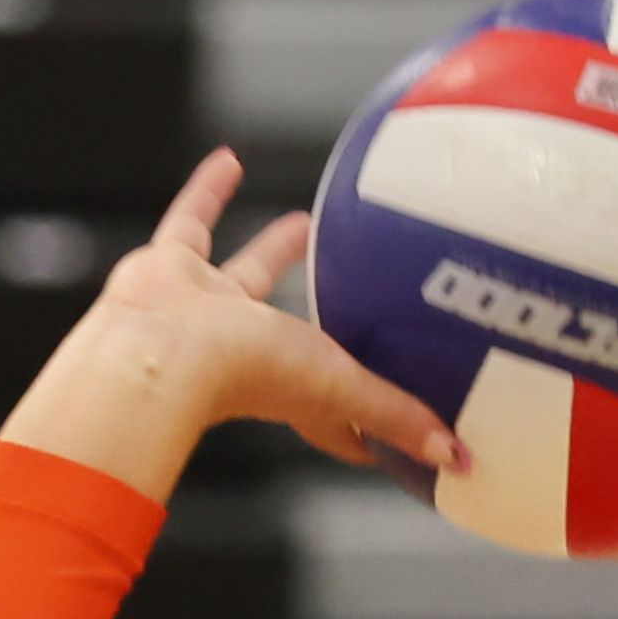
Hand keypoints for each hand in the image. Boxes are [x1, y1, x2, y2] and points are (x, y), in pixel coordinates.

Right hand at [0, 149, 463, 500]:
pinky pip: (196, 220)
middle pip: (300, 337)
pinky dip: (209, 190)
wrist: (161, 352)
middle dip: (330, 323)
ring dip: (276, 250)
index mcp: (293, 390)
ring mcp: (207, 310)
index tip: (383, 435)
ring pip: (247, 273)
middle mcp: (250, 352)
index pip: (338, 419)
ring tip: (302, 222)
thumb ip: (397, 415)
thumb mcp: (343, 387)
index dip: (362, 429)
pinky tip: (227, 159)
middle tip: (356, 303)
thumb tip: (456, 459)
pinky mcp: (172, 270)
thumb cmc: (243, 376)